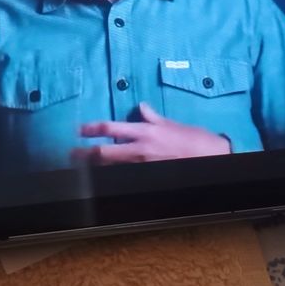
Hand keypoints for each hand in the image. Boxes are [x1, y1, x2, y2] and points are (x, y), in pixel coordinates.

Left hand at [71, 102, 229, 164]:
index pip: (110, 128)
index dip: (91, 129)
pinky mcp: (149, 179)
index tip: (78, 130)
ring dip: (95, 168)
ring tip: (83, 168)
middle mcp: (140, 150)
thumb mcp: (172, 124)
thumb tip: (141, 107)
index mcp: (145, 132)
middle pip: (103, 153)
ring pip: (111, 168)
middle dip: (83, 154)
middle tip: (71, 155)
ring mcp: (143, 167)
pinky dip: (113, 176)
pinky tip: (105, 178)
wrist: (213, 159)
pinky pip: (125, 177)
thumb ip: (153, 117)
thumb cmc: (194, 139)